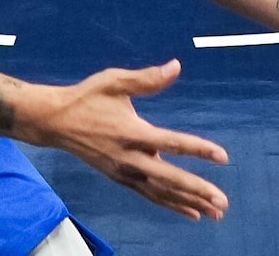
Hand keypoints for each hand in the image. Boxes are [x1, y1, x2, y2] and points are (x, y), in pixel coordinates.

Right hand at [18, 61, 230, 220]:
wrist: (55, 122)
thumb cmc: (87, 97)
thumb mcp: (115, 81)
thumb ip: (147, 78)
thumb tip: (176, 66)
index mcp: (132, 132)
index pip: (172, 143)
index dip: (199, 150)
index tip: (223, 157)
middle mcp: (130, 158)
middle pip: (169, 178)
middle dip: (197, 191)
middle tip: (222, 202)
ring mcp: (124, 172)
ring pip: (161, 192)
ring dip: (189, 203)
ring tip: (215, 213)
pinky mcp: (120, 179)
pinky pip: (150, 195)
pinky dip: (171, 204)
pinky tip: (191, 212)